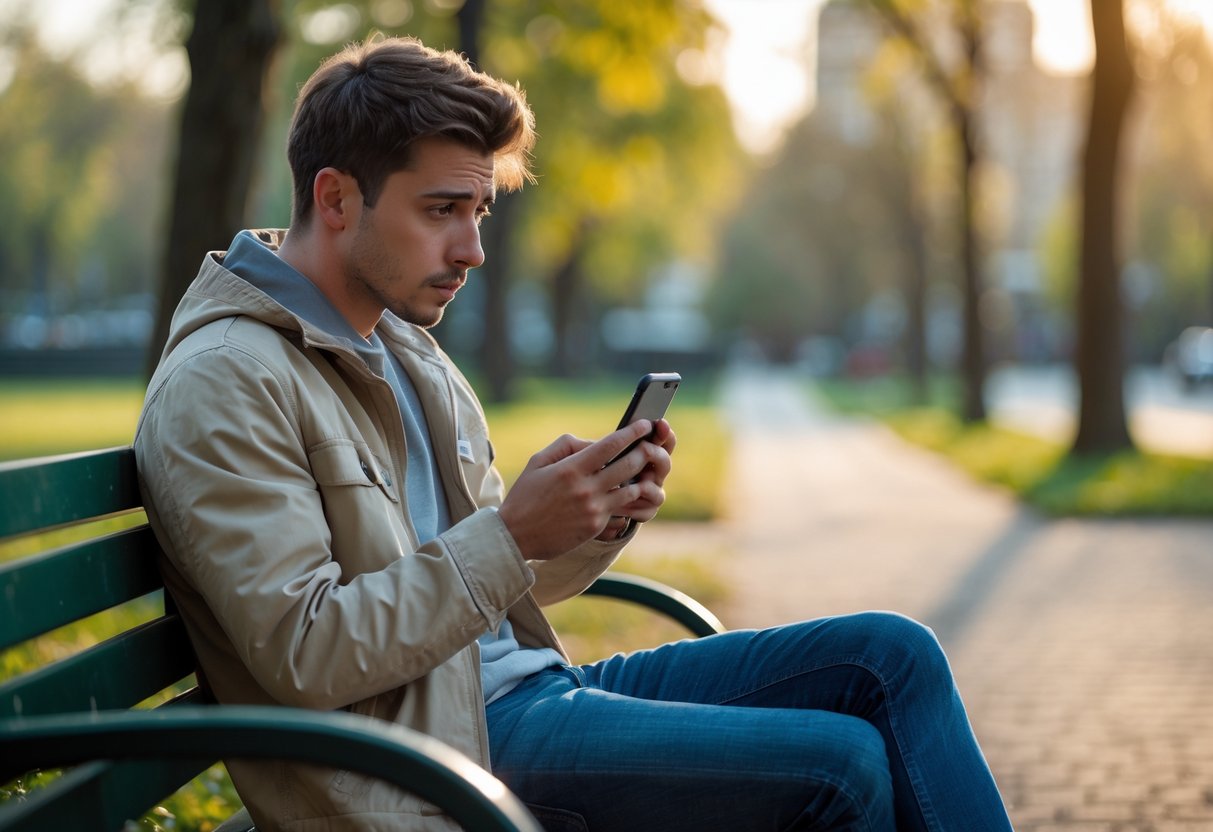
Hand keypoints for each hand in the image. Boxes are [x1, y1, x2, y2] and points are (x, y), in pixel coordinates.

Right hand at [498, 420, 672, 559]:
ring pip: (631, 489)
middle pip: (628, 465)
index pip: (610, 445)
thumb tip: (593, 442)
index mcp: (571, 468)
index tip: (644, 423)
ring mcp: (593, 509)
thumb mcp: (538, 462)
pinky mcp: (596, 526)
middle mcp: (586, 488)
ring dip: (640, 478)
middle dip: (644, 452)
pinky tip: (630, 492)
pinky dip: (627, 498)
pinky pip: (621, 508)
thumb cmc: (525, 495)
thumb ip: (566, 446)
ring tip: (644, 470)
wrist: (516, 536)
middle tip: (650, 445)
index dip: (632, 432)